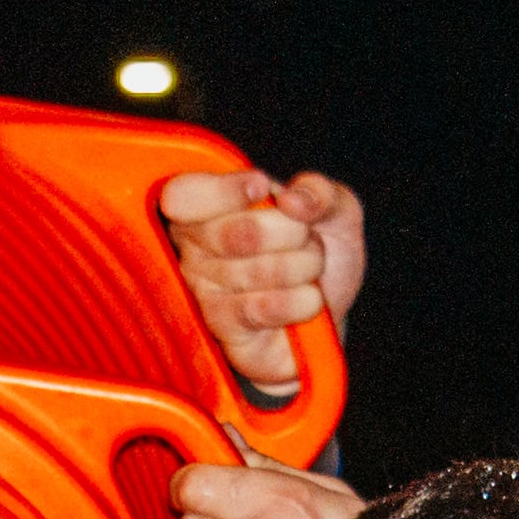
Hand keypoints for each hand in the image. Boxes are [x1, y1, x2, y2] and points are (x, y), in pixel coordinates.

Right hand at [158, 167, 366, 392]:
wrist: (331, 311)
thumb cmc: (317, 252)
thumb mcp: (334, 209)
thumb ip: (320, 192)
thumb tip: (293, 200)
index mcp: (207, 207)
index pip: (185, 195)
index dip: (222, 191)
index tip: (262, 186)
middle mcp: (194, 249)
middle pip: (241, 233)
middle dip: (294, 233)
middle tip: (306, 238)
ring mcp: (204, 293)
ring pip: (260, 272)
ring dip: (305, 267)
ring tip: (309, 271)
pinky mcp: (224, 332)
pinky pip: (262, 309)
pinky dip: (301, 301)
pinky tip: (308, 299)